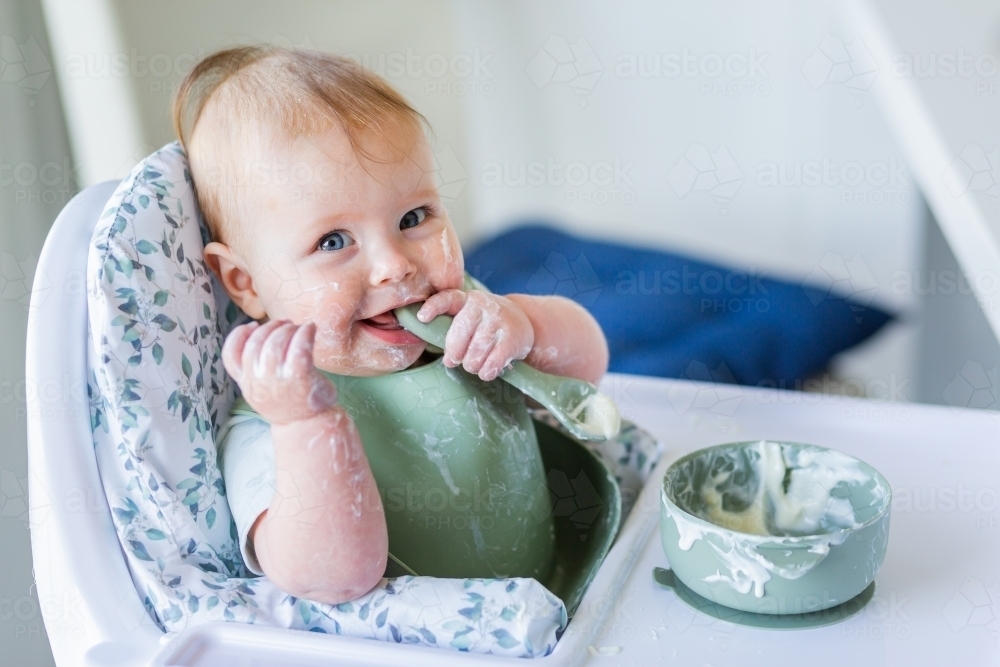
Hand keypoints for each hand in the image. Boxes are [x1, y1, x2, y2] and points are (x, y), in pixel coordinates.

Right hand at [222, 320, 338, 424]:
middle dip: (271, 327)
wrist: (308, 424)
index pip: (230, 355)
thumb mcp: (262, 386)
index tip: (252, 325)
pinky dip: (305, 333)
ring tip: (298, 328)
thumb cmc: (287, 400)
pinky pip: (299, 347)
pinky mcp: (300, 379)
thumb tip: (254, 330)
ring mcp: (278, 381)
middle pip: (256, 343)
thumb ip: (253, 366)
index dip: (238, 335)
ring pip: (276, 343)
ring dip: (287, 329)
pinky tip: (310, 329)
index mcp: (246, 383)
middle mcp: (258, 382)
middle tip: (285, 323)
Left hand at [417, 289, 533, 380]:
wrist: (522, 320)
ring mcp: (499, 321)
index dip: (433, 307)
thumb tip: (442, 354)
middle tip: (455, 360)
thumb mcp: (469, 315)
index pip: (447, 299)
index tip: (422, 318)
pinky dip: (486, 372)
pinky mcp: (512, 339)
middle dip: (454, 354)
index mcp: (466, 299)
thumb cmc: (485, 322)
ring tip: (474, 362)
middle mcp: (482, 306)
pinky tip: (487, 370)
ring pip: (474, 354)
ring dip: (471, 365)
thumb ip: (452, 327)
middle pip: (460, 334)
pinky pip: (491, 365)